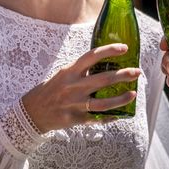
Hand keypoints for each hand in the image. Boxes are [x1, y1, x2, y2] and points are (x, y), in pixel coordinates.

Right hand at [22, 44, 140, 132]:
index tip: (124, 48)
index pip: (92, 56)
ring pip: (103, 103)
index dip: (109, 50)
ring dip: (121, 98)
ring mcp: (75, 104)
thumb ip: (81, 70)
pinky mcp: (76, 120)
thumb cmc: (50, 89)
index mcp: (70, 71)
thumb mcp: (63, 74)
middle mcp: (73, 87)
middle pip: (103, 79)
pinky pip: (97, 119)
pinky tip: (121, 115)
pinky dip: (110, 117)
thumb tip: (105, 62)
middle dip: (123, 74)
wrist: (31, 113)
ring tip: (133, 93)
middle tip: (137, 72)